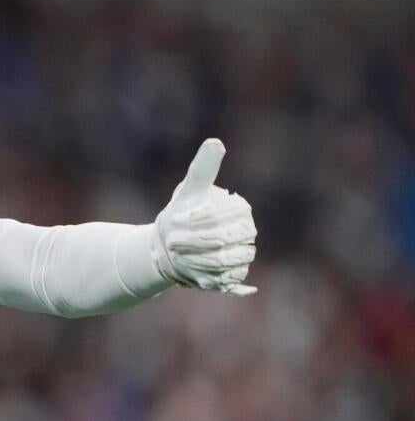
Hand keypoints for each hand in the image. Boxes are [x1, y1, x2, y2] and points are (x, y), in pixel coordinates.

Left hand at [153, 139, 257, 295]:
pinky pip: (226, 278)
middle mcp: (247, 231)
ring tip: (179, 256)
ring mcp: (245, 253)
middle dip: (193, 242)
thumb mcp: (190, 189)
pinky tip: (192, 273)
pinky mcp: (238, 273)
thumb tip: (215, 141)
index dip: (197, 221)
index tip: (177, 220)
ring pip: (225, 261)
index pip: (221, 217)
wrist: (174, 244)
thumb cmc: (182, 212)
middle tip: (173, 243)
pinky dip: (206, 277)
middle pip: (223, 240)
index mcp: (239, 208)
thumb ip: (203, 167)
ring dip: (197, 260)